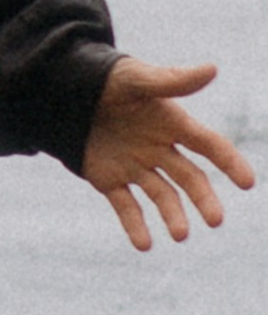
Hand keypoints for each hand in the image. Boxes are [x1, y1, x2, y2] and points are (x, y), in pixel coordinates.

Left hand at [78, 56, 253, 249]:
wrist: (68, 93)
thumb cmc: (109, 81)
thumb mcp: (137, 79)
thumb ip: (172, 80)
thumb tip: (212, 69)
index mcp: (173, 124)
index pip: (209, 145)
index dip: (229, 162)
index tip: (247, 183)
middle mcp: (159, 149)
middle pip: (189, 177)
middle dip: (203, 199)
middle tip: (215, 221)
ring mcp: (136, 166)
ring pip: (161, 195)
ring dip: (172, 216)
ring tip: (180, 235)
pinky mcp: (110, 179)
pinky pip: (126, 206)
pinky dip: (134, 226)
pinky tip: (144, 245)